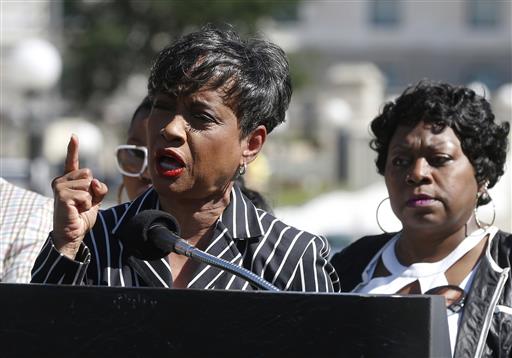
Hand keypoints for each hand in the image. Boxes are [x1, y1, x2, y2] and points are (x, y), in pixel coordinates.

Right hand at [51, 135, 107, 258]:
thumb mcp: (96, 199)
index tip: (74, 135)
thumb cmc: (82, 216)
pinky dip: (87, 205)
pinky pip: (86, 195)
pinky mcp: (62, 196)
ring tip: (79, 208)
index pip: (72, 161)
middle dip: (92, 190)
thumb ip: (99, 188)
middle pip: (89, 174)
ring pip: (88, 184)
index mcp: (69, 180)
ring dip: (89, 199)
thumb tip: (94, 181)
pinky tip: (76, 211)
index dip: (73, 148)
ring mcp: (60, 187)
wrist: (73, 234)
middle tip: (83, 203)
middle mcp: (61, 181)